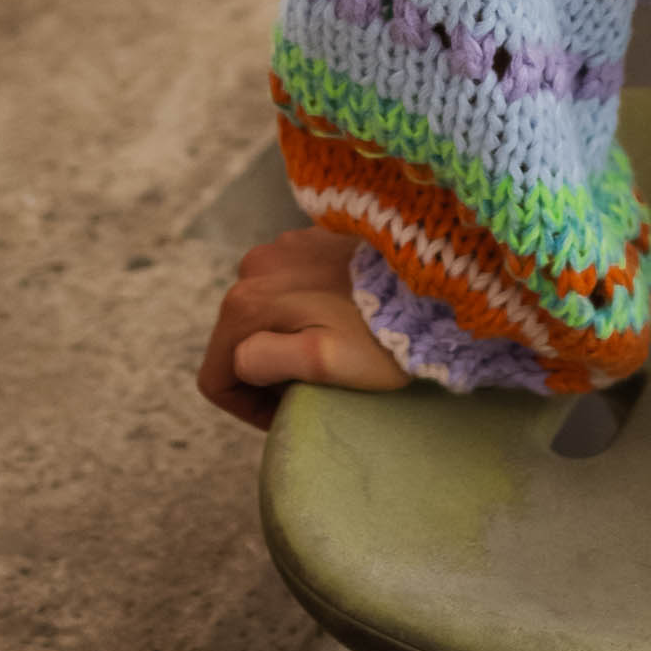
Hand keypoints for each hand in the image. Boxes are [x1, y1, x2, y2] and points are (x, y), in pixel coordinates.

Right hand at [197, 222, 410, 429]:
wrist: (434, 283)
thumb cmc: (381, 335)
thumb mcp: (322, 362)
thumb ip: (265, 361)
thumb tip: (239, 358)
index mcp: (245, 305)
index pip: (217, 375)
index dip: (247, 406)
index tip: (287, 411)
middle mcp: (252, 268)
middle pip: (236, 341)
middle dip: (265, 372)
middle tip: (311, 386)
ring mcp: (280, 248)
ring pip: (262, 313)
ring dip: (283, 338)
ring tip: (328, 352)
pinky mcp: (307, 238)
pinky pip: (286, 286)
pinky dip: (301, 308)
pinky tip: (337, 318)